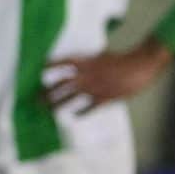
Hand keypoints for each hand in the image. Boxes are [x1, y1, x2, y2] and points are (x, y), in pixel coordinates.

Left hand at [44, 40, 174, 114]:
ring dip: (57, 104)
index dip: (50, 65)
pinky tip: (74, 116)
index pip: (62, 63)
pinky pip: (88, 108)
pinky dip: (81, 112)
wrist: (140, 65)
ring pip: (70, 98)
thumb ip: (87, 64)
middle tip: (35, 98)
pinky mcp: (103, 98)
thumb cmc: (121, 60)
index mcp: (86, 62)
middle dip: (47, 92)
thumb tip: (76, 67)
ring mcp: (94, 88)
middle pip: (61, 84)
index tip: (37, 69)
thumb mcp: (101, 58)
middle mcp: (87, 75)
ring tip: (47, 110)